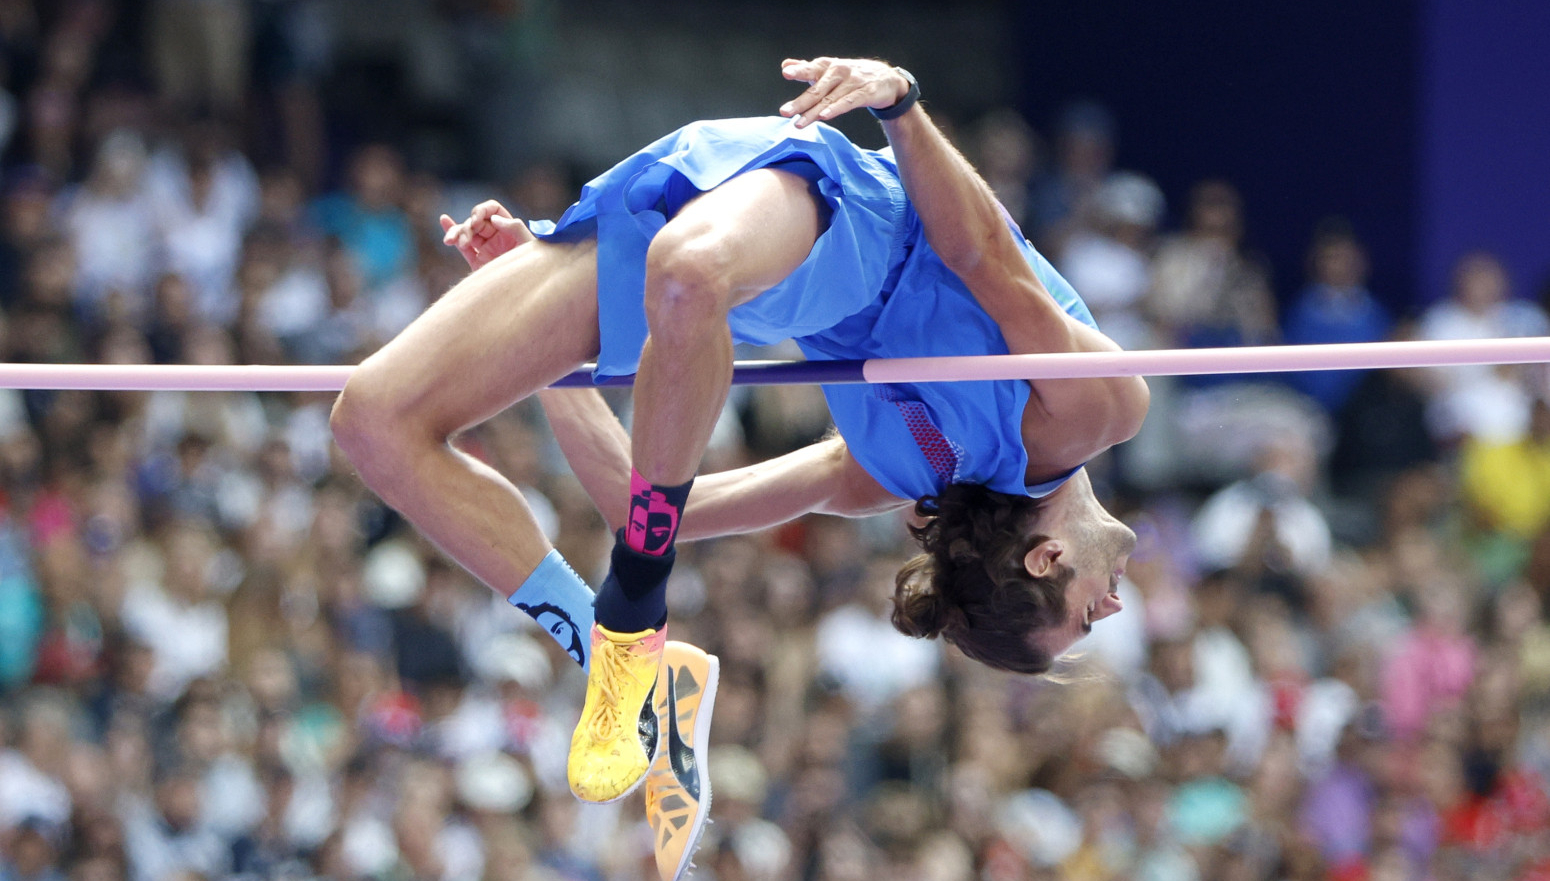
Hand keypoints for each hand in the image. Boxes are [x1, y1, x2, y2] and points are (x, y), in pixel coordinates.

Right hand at [439, 200, 534, 269]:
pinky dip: (453, 234)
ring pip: (466, 233)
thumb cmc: (534, 267)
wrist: (527, 290)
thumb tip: (494, 219)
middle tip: (466, 241)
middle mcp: (496, 236)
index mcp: (509, 228)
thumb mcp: (528, 244)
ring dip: (457, 233)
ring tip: (450, 241)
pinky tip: (445, 221)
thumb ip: (514, 227)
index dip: (482, 211)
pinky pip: (463, 247)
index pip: (492, 210)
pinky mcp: (478, 262)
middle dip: (467, 228)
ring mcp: (486, 248)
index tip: (476, 221)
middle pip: (475, 221)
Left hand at [779, 57, 911, 127]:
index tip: (786, 72)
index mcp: (829, 66)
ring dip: (813, 112)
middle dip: (800, 102)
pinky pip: (849, 102)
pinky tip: (824, 116)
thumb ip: (808, 68)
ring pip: (830, 99)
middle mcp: (840, 72)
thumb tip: (785, 64)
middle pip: (818, 89)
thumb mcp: (830, 70)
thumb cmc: (853, 76)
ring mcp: (853, 82)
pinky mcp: (866, 93)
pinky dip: (836, 109)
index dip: (800, 70)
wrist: (886, 79)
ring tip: (799, 123)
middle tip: (785, 112)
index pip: (812, 68)